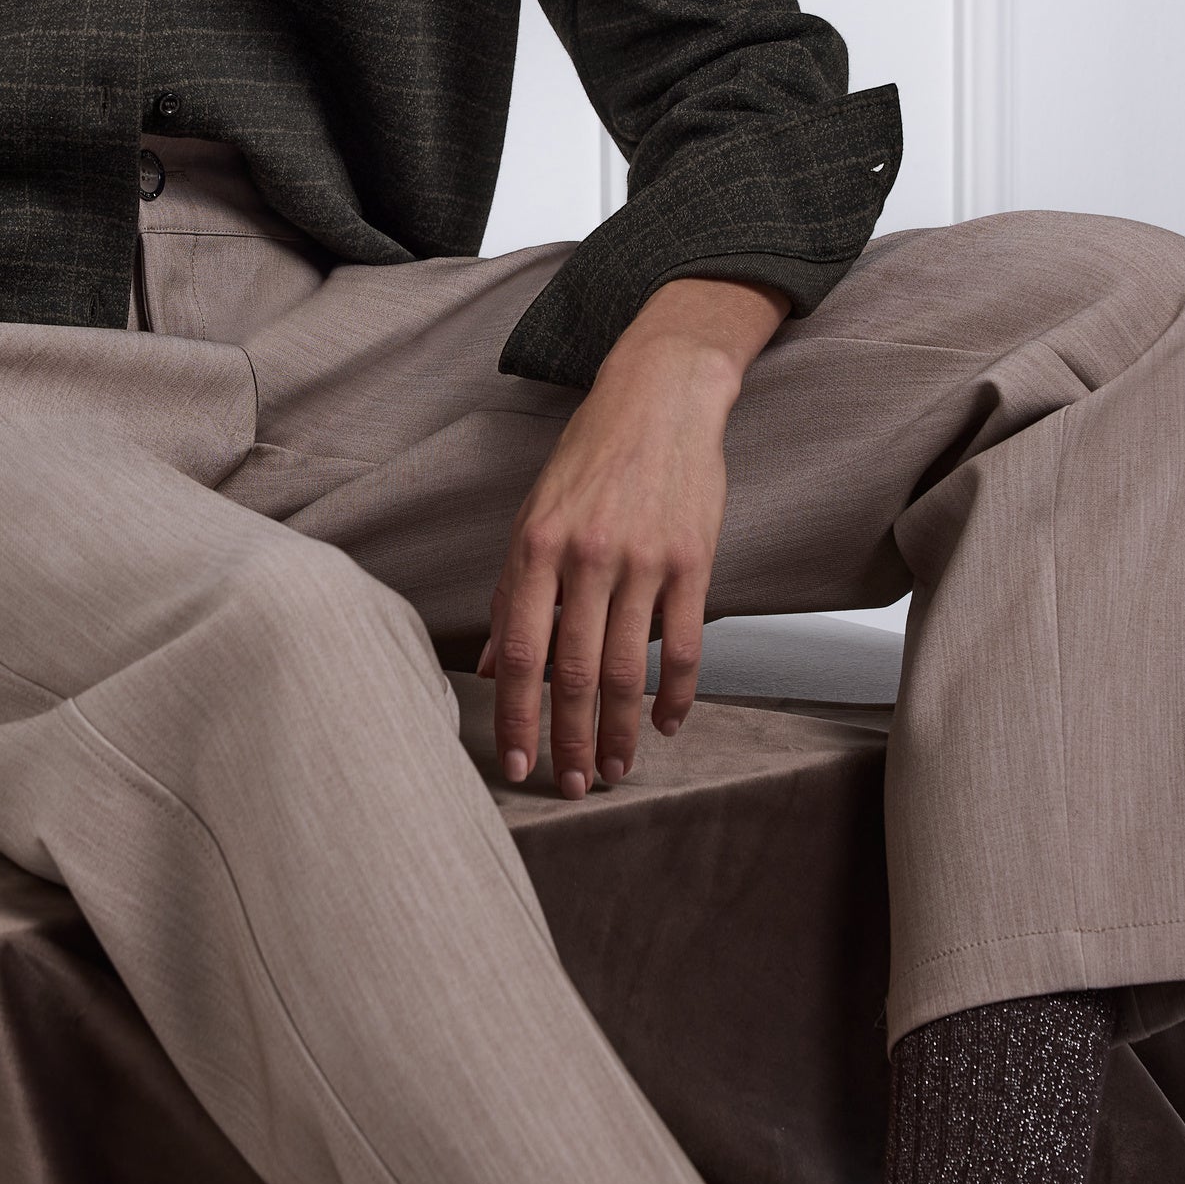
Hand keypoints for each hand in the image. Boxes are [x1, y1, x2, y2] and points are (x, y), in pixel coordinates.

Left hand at [478, 275, 787, 796]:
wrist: (659, 397)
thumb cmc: (588, 459)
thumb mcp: (534, 516)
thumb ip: (513, 595)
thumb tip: (491, 667)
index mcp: (535, 546)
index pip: (522, 652)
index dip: (518, 716)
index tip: (518, 763)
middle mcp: (586, 556)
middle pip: (573, 673)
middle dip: (568, 740)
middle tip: (569, 786)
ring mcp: (644, 560)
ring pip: (627, 669)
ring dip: (618, 732)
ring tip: (613, 769)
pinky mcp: (693, 560)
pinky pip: (685, 646)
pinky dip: (677, 695)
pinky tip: (666, 726)